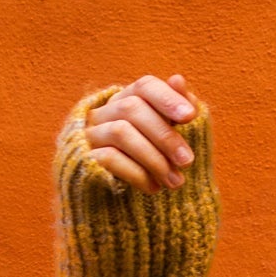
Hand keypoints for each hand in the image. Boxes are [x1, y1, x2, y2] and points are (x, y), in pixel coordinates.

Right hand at [83, 72, 199, 192]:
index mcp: (128, 100)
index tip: (191, 116)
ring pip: (120, 133)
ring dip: (153, 158)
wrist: (118, 196)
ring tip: (175, 181)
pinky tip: (154, 187)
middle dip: (164, 135)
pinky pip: (109, 158)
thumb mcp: (169, 134)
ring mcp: (92, 134)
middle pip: (132, 108)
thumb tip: (178, 80)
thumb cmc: (152, 158)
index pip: (144, 86)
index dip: (167, 97)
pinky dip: (137, 173)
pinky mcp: (84, 158)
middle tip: (187, 161)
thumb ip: (177, 110)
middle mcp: (105, 112)